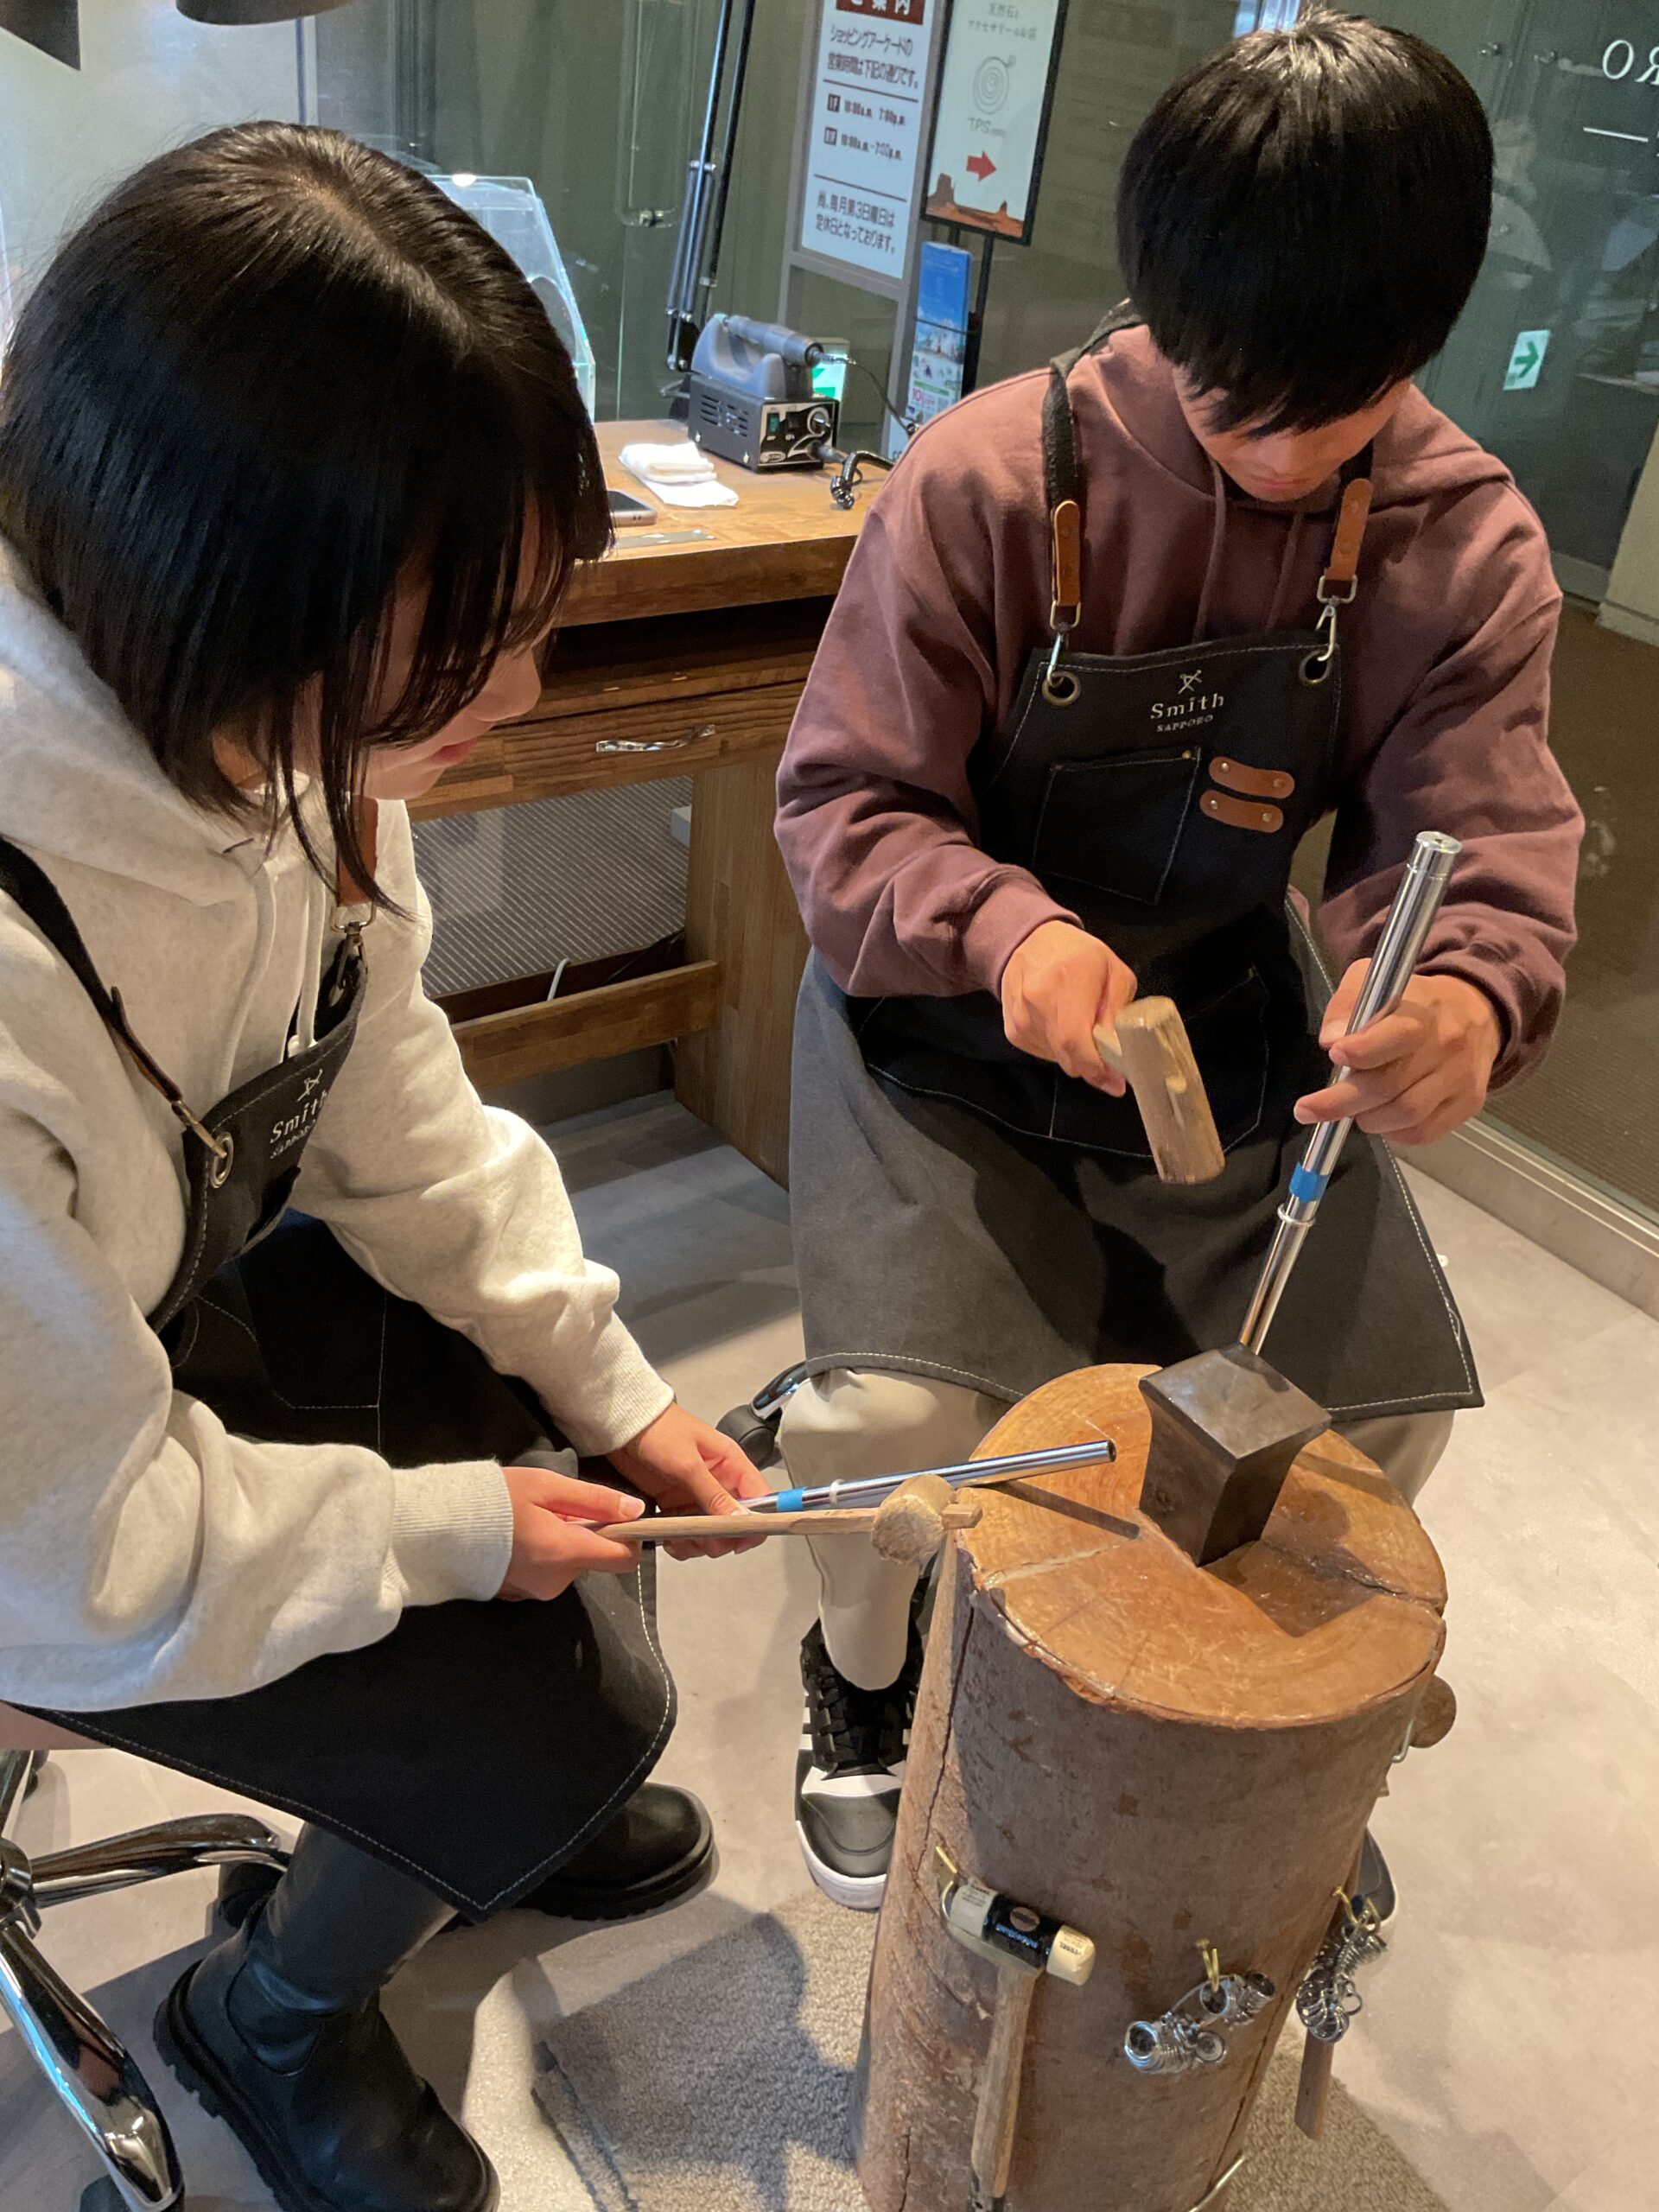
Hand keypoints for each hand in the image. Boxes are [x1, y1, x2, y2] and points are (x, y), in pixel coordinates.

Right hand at [499, 1466, 650, 1600]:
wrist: (438, 1528)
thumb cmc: (494, 1500)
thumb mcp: (547, 1486)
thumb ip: (595, 1500)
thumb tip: (636, 1511)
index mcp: (567, 1553)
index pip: (625, 1559)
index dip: (628, 1537)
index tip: (614, 1517)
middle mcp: (557, 1581)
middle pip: (593, 1557)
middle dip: (583, 1533)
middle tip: (551, 1508)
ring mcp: (537, 1592)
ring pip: (569, 1563)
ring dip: (561, 1542)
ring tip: (529, 1519)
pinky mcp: (520, 1595)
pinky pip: (548, 1572)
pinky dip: (543, 1554)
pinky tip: (517, 1537)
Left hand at [609, 1401, 772, 1560]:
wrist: (625, 1427)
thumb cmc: (658, 1429)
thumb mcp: (687, 1463)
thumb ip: (714, 1493)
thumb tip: (740, 1519)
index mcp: (731, 1464)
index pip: (761, 1499)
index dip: (757, 1522)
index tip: (741, 1539)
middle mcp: (719, 1482)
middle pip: (737, 1523)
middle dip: (722, 1538)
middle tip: (703, 1538)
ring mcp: (698, 1496)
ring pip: (713, 1534)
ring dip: (699, 1543)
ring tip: (682, 1539)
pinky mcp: (678, 1506)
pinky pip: (689, 1534)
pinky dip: (682, 1542)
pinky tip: (671, 1539)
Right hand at [1000, 921, 1137, 1093]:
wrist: (1029, 943)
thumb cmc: (1078, 955)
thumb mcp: (1114, 971)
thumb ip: (1119, 1010)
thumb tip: (1118, 1052)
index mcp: (1068, 980)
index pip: (1075, 1040)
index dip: (1096, 1068)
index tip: (1114, 1080)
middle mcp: (1038, 1000)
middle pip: (1067, 1057)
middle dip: (1091, 1064)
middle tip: (1105, 1052)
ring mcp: (1021, 1018)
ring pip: (1058, 1059)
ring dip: (1074, 1053)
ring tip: (1078, 1024)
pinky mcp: (1013, 1031)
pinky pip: (1044, 1054)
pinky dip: (1058, 1048)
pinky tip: (1060, 1023)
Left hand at [1295, 966, 1500, 1146]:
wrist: (1477, 1014)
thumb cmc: (1415, 1000)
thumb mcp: (1376, 982)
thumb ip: (1348, 1004)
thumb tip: (1331, 1039)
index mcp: (1423, 1013)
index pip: (1397, 1035)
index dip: (1362, 1050)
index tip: (1335, 1055)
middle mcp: (1446, 1047)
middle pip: (1390, 1085)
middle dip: (1341, 1102)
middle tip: (1308, 1110)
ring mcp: (1460, 1078)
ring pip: (1405, 1114)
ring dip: (1367, 1119)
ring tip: (1352, 1109)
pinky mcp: (1468, 1103)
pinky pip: (1423, 1132)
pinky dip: (1393, 1132)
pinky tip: (1380, 1118)